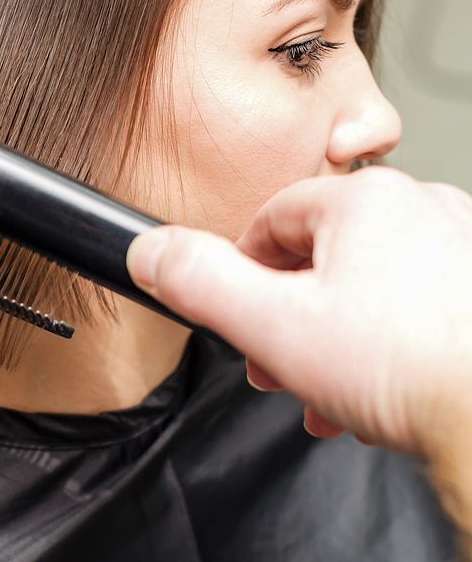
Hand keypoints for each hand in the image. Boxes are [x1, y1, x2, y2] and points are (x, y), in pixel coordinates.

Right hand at [127, 167, 471, 456]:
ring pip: (369, 285)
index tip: (240, 314)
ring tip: (328, 388)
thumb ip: (199, 282)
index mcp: (365, 201)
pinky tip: (377, 387)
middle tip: (278, 364)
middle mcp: (422, 208)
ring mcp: (461, 246)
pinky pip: (414, 303)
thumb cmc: (409, 372)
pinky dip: (386, 342)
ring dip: (335, 338)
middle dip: (289, 318)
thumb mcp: (271, 325)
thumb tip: (149, 250)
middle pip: (321, 256)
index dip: (242, 272)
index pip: (270, 220)